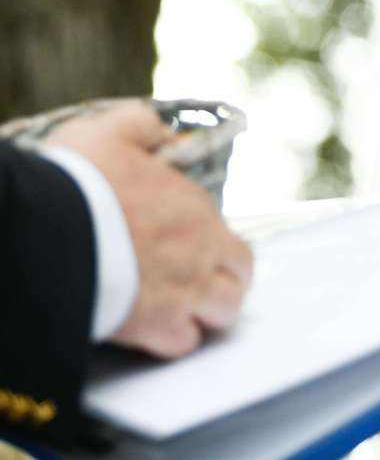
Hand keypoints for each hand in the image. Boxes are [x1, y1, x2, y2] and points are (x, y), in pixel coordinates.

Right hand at [49, 101, 254, 357]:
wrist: (46, 229)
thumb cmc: (76, 180)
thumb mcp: (110, 132)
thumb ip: (144, 129)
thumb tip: (164, 136)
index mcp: (195, 209)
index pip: (228, 237)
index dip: (213, 248)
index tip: (188, 251)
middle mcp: (201, 251)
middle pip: (238, 277)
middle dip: (224, 283)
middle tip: (201, 287)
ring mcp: (183, 291)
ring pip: (222, 313)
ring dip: (207, 314)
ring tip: (185, 313)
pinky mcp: (156, 324)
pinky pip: (182, 343)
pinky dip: (174, 340)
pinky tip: (156, 332)